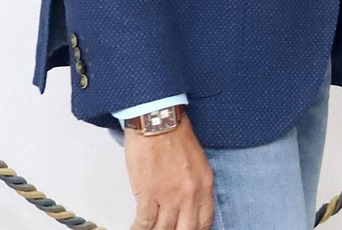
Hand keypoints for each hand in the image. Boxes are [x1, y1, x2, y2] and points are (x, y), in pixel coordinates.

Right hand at [125, 115, 213, 229]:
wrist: (158, 122)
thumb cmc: (175, 135)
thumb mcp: (198, 162)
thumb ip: (197, 186)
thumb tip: (189, 206)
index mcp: (205, 185)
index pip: (205, 221)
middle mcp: (190, 194)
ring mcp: (169, 196)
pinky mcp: (148, 195)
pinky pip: (144, 223)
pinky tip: (136, 229)